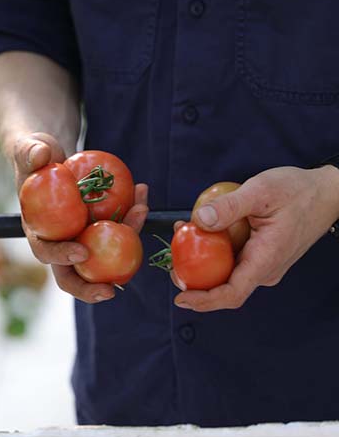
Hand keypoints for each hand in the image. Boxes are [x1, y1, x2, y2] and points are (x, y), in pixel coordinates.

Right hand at [13, 133, 148, 302]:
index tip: (82, 252)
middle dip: (91, 287)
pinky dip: (132, 213)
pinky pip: (118, 225)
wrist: (49, 155)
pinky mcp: (98, 225)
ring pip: (105, 251)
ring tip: (142, 212)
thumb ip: (29, 152)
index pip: (46, 252)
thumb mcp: (28, 149)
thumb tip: (41, 155)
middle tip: (111, 291)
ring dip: (127, 237)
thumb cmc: (34, 155)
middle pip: (73, 272)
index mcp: (38, 230)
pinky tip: (142, 194)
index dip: (62, 257)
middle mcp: (59, 240)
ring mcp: (81, 235)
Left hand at [172, 166, 338, 311]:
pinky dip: (214, 251)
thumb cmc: (298, 191)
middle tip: (170, 265)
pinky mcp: (261, 255)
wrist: (328, 192)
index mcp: (266, 260)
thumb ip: (229, 206)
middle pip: (224, 287)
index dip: (204, 300)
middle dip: (195, 281)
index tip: (180, 298)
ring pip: (227, 273)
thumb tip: (198, 220)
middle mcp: (265, 269)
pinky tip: (199, 231)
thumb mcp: (261, 191)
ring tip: (181, 239)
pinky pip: (234, 260)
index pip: (232, 294)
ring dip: (202, 263)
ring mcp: (264, 264)